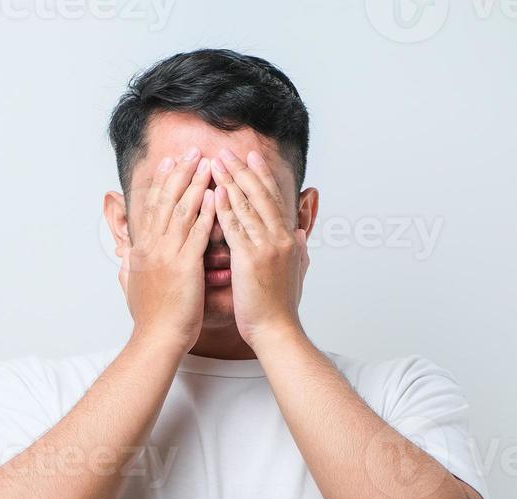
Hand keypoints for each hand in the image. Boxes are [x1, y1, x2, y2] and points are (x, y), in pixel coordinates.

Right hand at [119, 147, 216, 353]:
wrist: (156, 340)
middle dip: (181, 173)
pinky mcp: (184, 266)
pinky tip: (217, 195)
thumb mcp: (133, 288)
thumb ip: (130, 268)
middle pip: (166, 201)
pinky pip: (197, 233)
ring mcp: (167, 255)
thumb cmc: (150, 320)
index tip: (171, 163)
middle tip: (193, 151)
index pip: (152, 207)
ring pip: (181, 210)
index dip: (162, 183)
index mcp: (142, 251)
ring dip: (195, 184)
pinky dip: (206, 212)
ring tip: (208, 163)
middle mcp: (152, 247)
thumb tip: (124, 259)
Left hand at [210, 148, 309, 347]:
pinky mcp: (250, 260)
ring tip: (216, 162)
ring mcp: (266, 247)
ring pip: (247, 206)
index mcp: (288, 239)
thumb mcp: (296, 272)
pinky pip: (235, 228)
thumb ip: (298, 250)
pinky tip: (214, 191)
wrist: (277, 330)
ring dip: (231, 181)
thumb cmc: (281, 307)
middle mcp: (280, 238)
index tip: (251, 157)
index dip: (262, 176)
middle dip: (244, 170)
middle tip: (229, 150)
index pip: (274, 200)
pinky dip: (225, 208)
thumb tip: (301, 233)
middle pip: (261, 195)